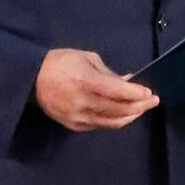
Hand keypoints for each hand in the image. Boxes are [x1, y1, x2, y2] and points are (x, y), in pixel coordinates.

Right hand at [36, 48, 156, 130]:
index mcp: (86, 81)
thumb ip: (109, 73)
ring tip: (141, 109)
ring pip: (113, 122)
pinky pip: (101, 125)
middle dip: (140, 106)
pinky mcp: (74, 126)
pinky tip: (123, 113)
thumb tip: (128, 81)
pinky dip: (115, 120)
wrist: (32, 79)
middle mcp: (83, 102)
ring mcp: (78, 117)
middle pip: (120, 110)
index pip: (119, 92)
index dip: (137, 94)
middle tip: (153, 101)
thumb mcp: (87, 59)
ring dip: (131, 116)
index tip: (150, 93)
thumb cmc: (60, 63)